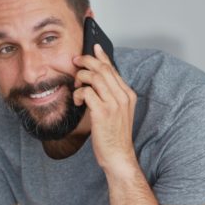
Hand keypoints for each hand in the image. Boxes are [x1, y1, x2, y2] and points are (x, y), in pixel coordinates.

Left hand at [73, 44, 137, 171]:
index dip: (102, 56)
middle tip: (75, 63)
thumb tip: (96, 81)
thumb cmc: (115, 136)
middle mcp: (123, 96)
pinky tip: (78, 100)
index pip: (113, 69)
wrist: (118, 156)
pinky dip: (79, 94)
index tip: (93, 48)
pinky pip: (87, 92)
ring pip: (94, 77)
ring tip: (77, 87)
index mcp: (128, 95)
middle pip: (103, 68)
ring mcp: (114, 104)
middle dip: (86, 62)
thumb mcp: (118, 112)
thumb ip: (111, 96)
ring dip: (81, 78)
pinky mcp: (102, 113)